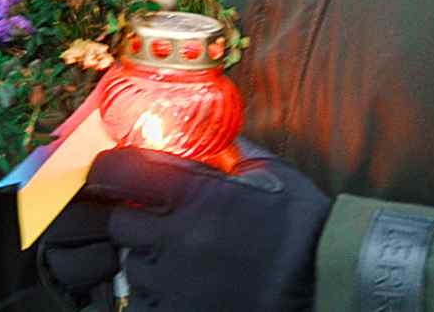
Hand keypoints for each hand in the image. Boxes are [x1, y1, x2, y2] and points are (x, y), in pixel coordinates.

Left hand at [40, 141, 330, 311]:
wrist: (327, 278)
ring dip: (147, 258)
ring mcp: (176, 280)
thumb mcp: (267, 172)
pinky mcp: (181, 311)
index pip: (117, 171)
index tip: (107, 172)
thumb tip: (213, 139)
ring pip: (132, 265)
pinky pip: (146, 301)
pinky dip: (157, 293)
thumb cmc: (300, 224)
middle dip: (130, 218)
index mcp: (193, 193)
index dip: (106, 169)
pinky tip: (183, 285)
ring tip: (182, 258)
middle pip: (118, 222)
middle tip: (154, 220)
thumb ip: (230, 153)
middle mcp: (176, 236)